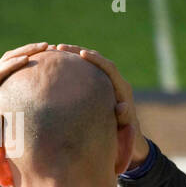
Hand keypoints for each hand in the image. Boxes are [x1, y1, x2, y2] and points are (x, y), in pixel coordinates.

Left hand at [0, 42, 48, 159]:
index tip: (27, 59)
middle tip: (45, 46)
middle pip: (5, 59)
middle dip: (25, 50)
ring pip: (9, 59)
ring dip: (27, 51)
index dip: (11, 64)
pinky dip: (26, 59)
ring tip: (48, 47)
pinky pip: (12, 67)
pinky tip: (43, 59)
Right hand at [51, 45, 148, 167]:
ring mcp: (107, 84)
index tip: (81, 54)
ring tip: (55, 52)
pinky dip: (75, 66)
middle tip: (59, 47)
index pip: (109, 67)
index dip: (96, 59)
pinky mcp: (100, 87)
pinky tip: (58, 66)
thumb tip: (121, 107)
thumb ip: (123, 118)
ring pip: (91, 63)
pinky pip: (88, 72)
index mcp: (121, 89)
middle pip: (98, 60)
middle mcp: (115, 83)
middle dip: (79, 51)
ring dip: (75, 56)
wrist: (129, 138)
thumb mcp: (124, 129)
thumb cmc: (125, 136)